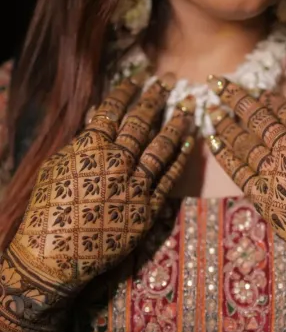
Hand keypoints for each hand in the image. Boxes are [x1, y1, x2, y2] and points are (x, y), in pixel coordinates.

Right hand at [6, 77, 194, 297]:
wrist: (56, 255)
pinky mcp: (149, 208)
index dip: (128, 90)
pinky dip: (180, 157)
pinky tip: (190, 141)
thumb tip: (99, 115)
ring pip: (161, 146)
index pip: (114, 110)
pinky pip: (169, 177)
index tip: (140, 77)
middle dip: (156, 98)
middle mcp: (117, 161)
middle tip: (168, 80)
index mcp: (91, 147)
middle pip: (141, 122)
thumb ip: (81, 140)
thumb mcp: (57, 166)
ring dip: (176, 122)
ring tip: (188, 105)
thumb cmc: (49, 209)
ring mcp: (136, 184)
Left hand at [206, 76, 285, 294]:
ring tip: (211, 111)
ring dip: (224, 124)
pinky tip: (212, 141)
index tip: (255, 92)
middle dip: (234, 98)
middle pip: (256, 118)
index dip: (266, 98)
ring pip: (243, 142)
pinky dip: (224, 154)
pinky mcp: (263, 197)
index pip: (284, 109)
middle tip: (217, 84)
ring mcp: (274, 172)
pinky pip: (237, 171)